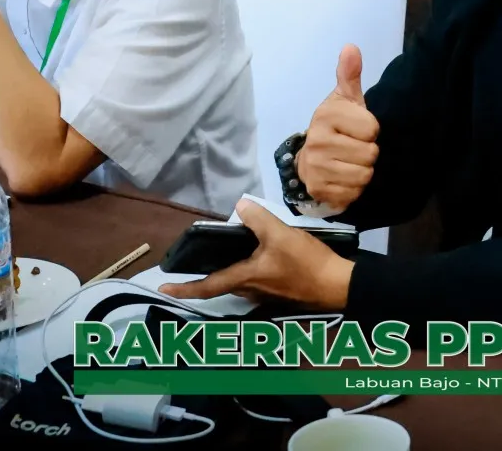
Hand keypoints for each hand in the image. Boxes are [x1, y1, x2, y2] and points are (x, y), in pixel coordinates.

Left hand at [159, 198, 353, 308]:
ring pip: (241, 284)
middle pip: (224, 285)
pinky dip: (250, 273)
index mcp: (246, 278)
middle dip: (207, 279)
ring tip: (229, 255)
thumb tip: (240, 205)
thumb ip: (258, 219)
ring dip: (230, 274)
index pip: (207, 286)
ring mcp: (267, 295)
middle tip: (197, 264)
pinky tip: (261, 259)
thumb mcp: (281, 234)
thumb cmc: (306, 262)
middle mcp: (252, 291)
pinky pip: (258, 283)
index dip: (183, 288)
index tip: (162, 288)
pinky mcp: (282, 294)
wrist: (338, 285)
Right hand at [296, 46, 378, 211]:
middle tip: (353, 147)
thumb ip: (349, 75)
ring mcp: (316, 167)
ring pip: (364, 175)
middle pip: (370, 154)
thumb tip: (351, 47)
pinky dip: (353, 189)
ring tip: (349, 162)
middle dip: (367, 153)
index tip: (357, 129)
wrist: (312, 159)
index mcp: (326, 116)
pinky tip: (343, 178)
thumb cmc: (337, 126)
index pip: (372, 129)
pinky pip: (353, 193)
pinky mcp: (319, 190)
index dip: (370, 131)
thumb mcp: (345, 100)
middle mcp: (317, 141)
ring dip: (362, 172)